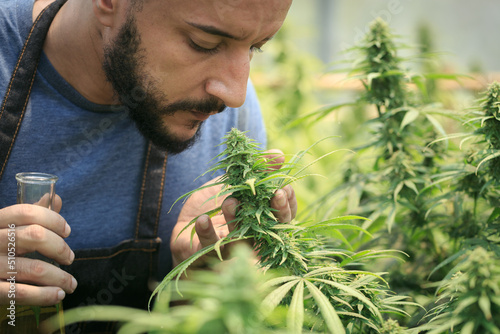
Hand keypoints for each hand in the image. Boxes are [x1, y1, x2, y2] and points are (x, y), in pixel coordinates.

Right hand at [0, 196, 76, 305]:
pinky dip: (44, 295)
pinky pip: (20, 292)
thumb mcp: (6, 229)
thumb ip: (29, 216)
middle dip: (60, 248)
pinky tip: (57, 295)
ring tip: (71, 284)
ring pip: (33, 268)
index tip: (67, 231)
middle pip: (35, 236)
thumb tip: (56, 199)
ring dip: (60, 277)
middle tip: (69, 258)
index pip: (26, 212)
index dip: (52, 219)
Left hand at [170, 149, 297, 266]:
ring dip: (236, 219)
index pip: (283, 217)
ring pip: (240, 241)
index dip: (288, 204)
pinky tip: (202, 219)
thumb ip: (257, 170)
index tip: (286, 187)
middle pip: (271, 232)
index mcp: (260, 222)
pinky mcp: (205, 256)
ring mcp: (229, 249)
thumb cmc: (214, 203)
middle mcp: (250, 239)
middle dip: (277, 213)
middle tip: (276, 195)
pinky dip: (207, 233)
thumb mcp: (234, 182)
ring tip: (230, 201)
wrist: (183, 223)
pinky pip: (209, 248)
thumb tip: (279, 155)